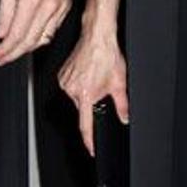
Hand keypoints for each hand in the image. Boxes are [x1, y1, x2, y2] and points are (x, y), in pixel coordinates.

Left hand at [0, 0, 71, 65]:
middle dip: (14, 53)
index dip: (6, 50)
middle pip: (31, 42)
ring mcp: (60, 8)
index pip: (17, 35)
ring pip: (44, 39)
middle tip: (3, 58)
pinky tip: (29, 38)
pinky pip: (52, 30)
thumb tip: (2, 34)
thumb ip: (4, 12)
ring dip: (28, 48)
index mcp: (31, 0)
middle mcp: (48, 7)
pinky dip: (40, 37)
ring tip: (14, 50)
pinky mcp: (66, 7)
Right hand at [59, 24, 128, 155]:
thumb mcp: (119, 83)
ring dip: (86, 92)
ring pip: (77, 97)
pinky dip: (79, 84)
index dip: (90, 139)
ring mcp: (64, 82)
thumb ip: (122, 105)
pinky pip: (70, 87)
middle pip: (83, 107)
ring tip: (94, 76)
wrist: (97, 37)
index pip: (86, 125)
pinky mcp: (61, 75)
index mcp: (85, 95)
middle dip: (92, 102)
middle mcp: (71, 90)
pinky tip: (87, 73)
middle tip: (101, 86)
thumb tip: (124, 117)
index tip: (91, 149)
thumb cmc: (107, 56)